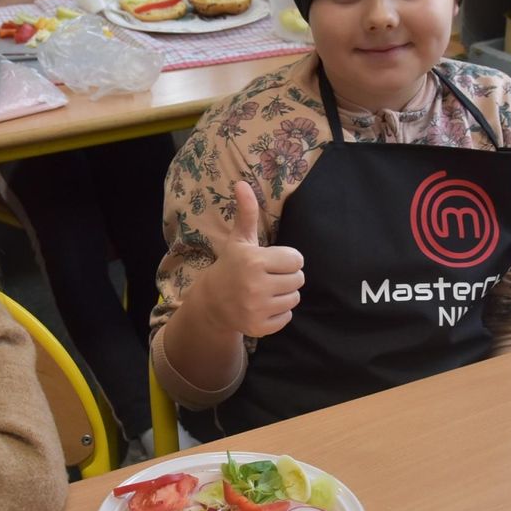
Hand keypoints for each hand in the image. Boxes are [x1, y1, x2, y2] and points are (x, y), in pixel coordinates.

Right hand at [196, 181, 304, 337]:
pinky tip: (263, 305)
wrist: (212, 302)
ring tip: (266, 290)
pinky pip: (287, 317)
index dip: (287, 259)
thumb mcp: (239, 239)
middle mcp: (256, 286)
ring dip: (284, 294)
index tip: (272, 261)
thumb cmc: (231, 266)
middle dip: (287, 276)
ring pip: (294, 298)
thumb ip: (247, 213)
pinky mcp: (260, 327)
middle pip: (298, 279)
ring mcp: (257, 309)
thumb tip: (242, 183)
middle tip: (269, 276)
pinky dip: (279, 312)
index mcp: (254, 261)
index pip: (297, 259)